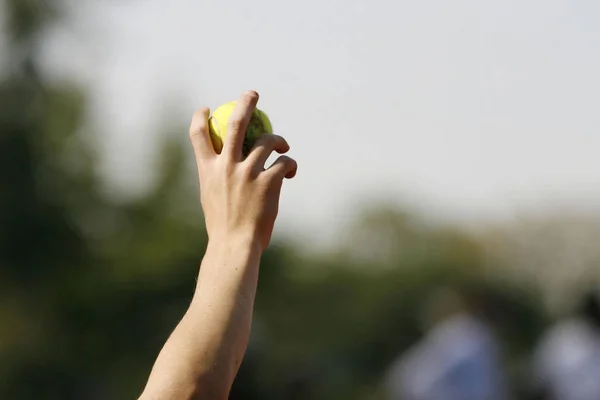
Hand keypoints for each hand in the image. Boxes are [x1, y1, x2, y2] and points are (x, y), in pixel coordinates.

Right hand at [189, 91, 296, 249]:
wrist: (234, 246)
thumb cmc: (223, 226)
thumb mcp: (210, 198)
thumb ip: (216, 178)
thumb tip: (223, 167)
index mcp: (208, 169)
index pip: (199, 135)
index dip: (200, 117)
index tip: (206, 109)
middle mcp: (227, 166)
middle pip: (237, 123)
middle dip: (245, 102)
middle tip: (252, 93)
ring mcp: (248, 173)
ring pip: (268, 140)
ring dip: (278, 140)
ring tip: (282, 148)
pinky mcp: (269, 182)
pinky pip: (285, 163)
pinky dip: (290, 164)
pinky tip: (290, 173)